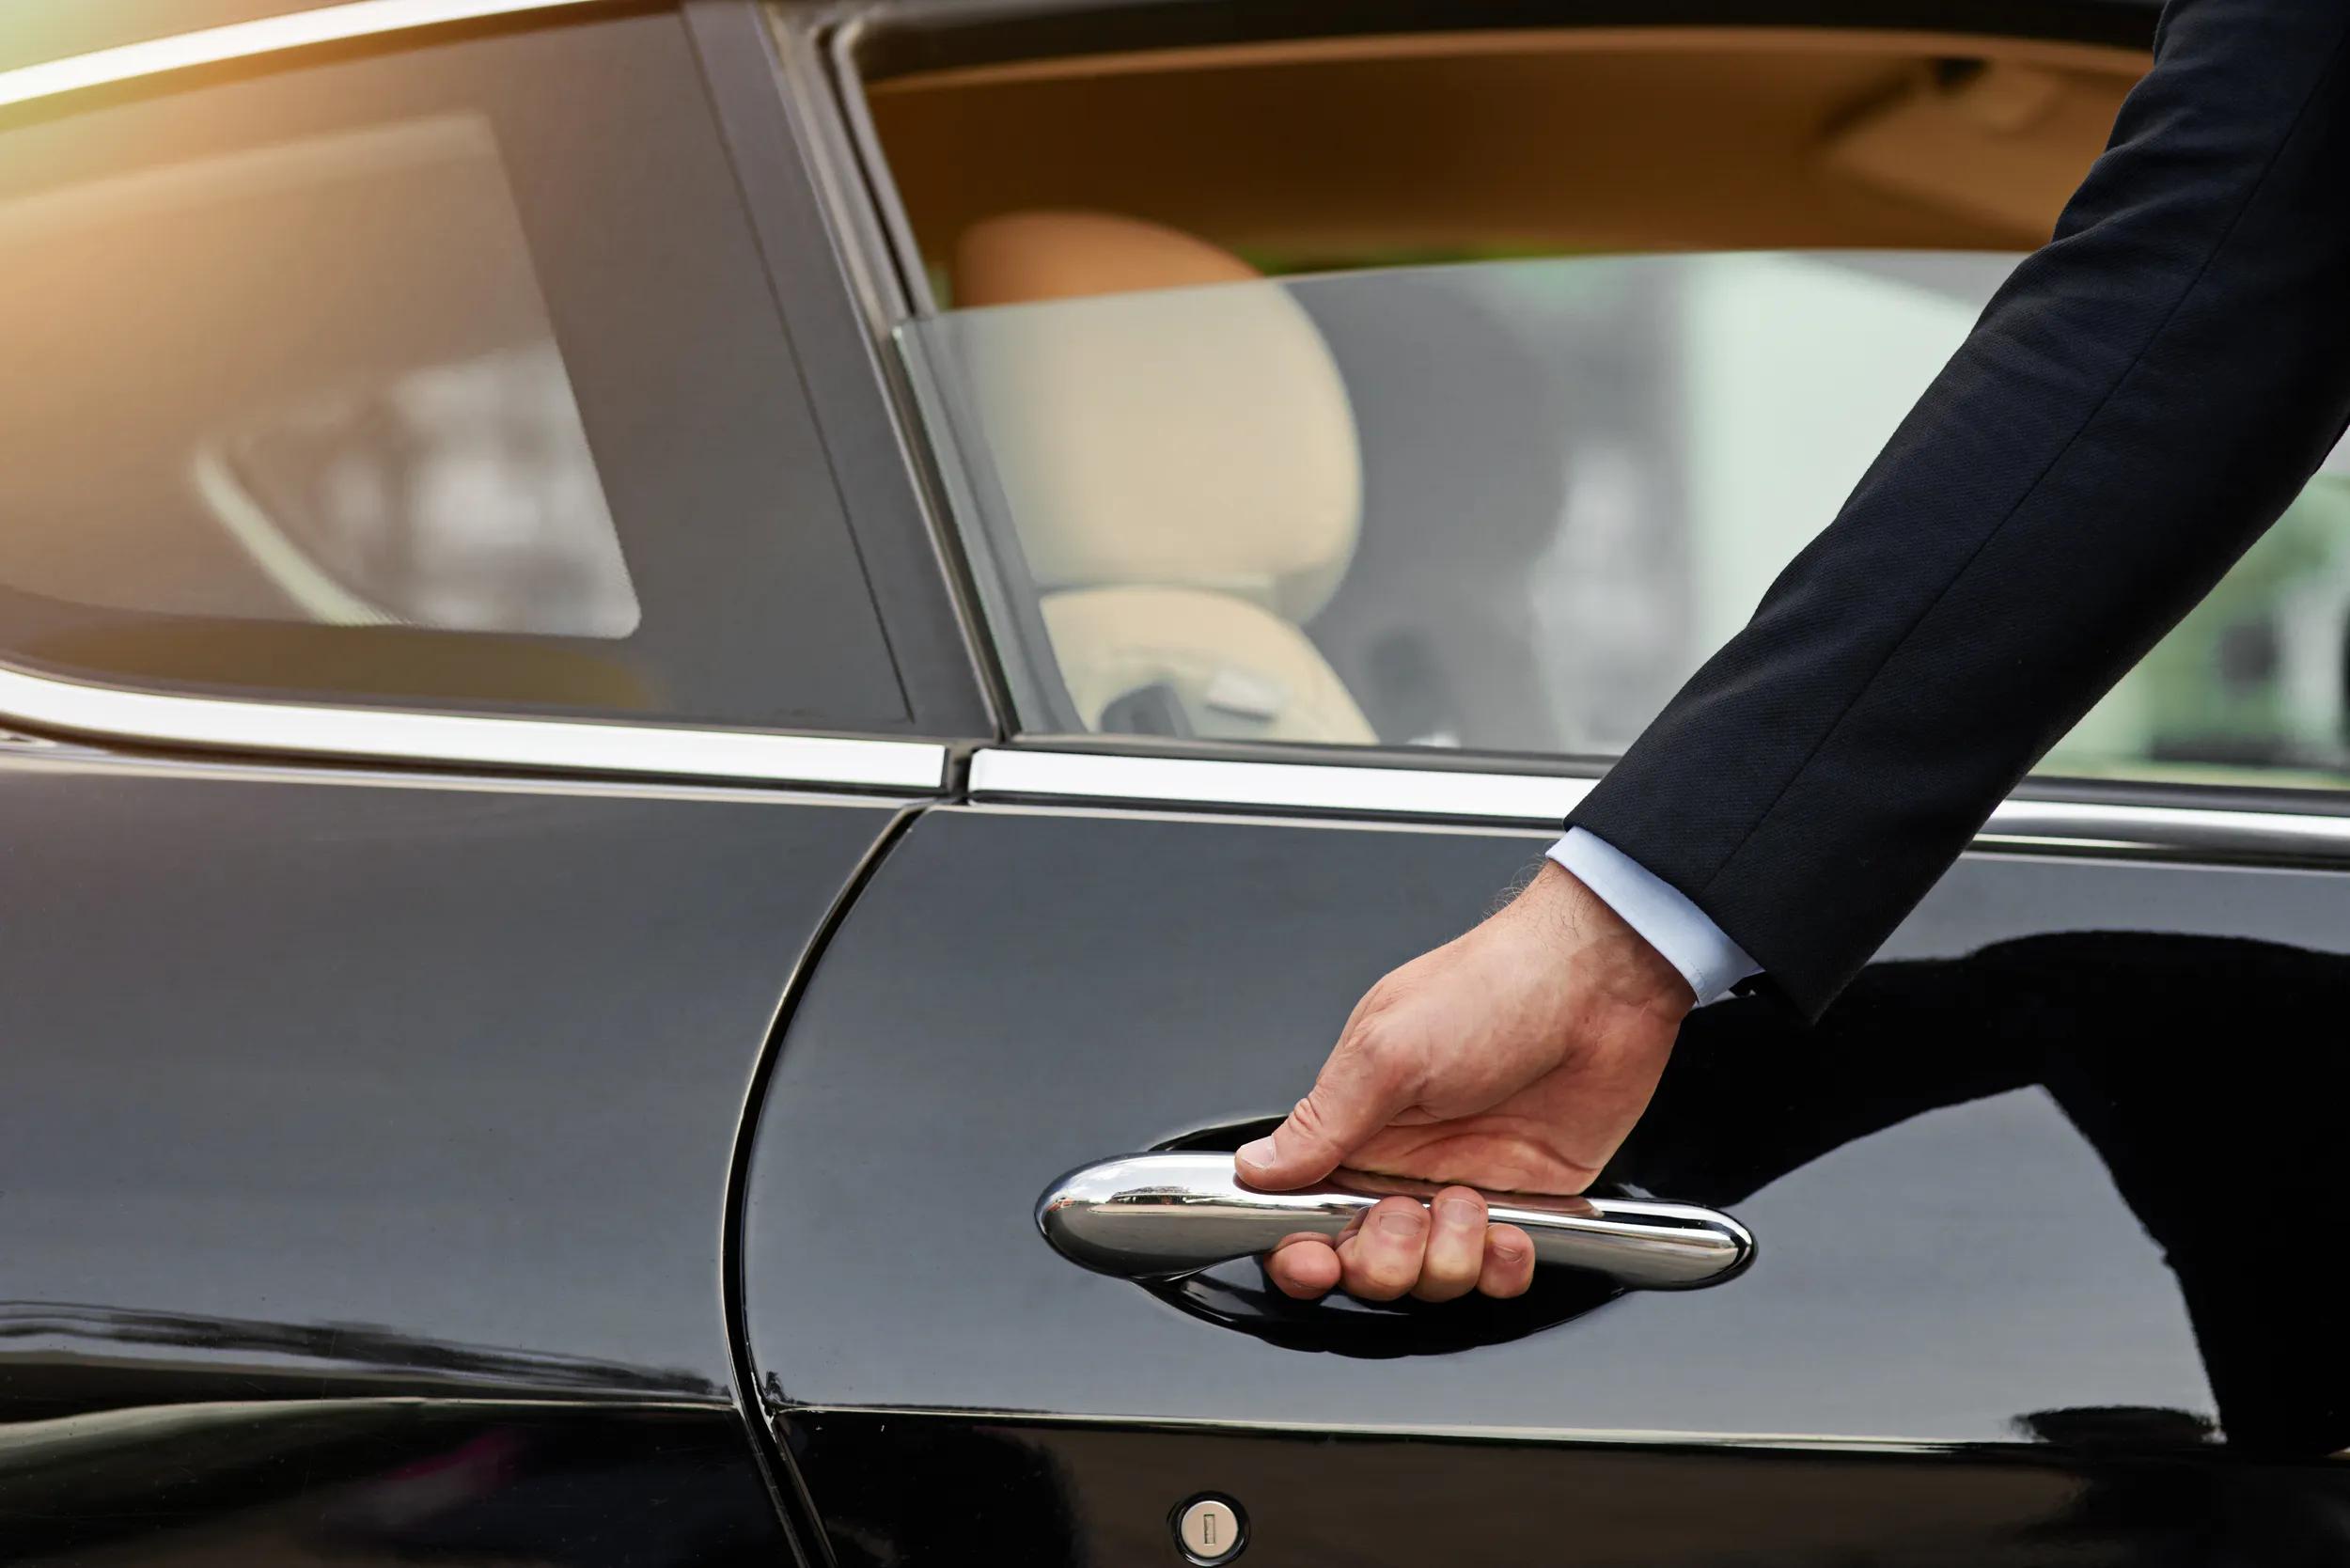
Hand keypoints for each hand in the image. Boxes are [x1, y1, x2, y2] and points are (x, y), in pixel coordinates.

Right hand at [1236, 862, 1692, 1302]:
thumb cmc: (1493, 988)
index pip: (1304, 1212)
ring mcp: (1466, 1188)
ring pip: (1434, 1279)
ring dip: (1449, 1256)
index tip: (1316, 1262)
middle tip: (1403, 1215)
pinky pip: (1502, 1273)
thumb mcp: (1387, 1051)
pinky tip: (1512, 1229)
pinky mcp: (1528, 1203)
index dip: (1304, 1254)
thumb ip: (1321, 1122)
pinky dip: (1505, 1267)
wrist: (1600, 983)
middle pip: (1366, 1263)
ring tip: (1468, 1202)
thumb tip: (1256, 1167)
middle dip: (1381, 1260)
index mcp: (1358, 1125)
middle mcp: (1406, 1165)